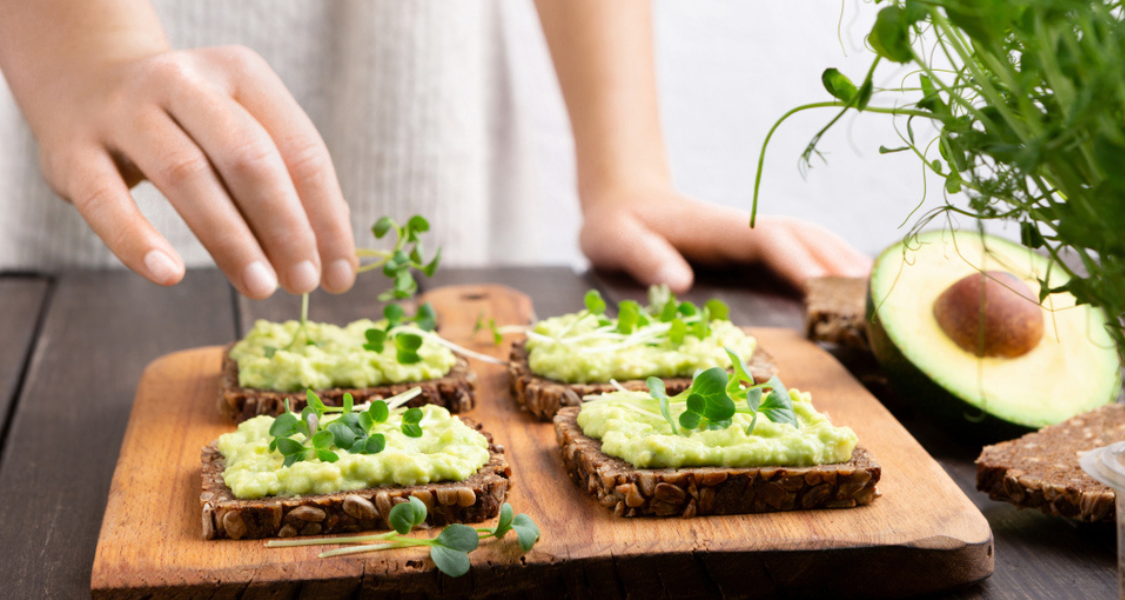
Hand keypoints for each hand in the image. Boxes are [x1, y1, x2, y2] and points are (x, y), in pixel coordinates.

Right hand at [32, 46, 355, 297]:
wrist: (84, 81)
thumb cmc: (187, 126)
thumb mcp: (240, 129)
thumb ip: (284, 182)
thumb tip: (330, 252)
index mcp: (240, 73)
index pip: (301, 149)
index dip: (327, 217)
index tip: (340, 275)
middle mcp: (183, 81)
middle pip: (249, 157)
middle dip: (286, 227)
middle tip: (304, 283)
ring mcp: (124, 110)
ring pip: (186, 175)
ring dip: (230, 240)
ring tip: (260, 287)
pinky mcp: (72, 150)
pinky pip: (106, 201)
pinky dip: (138, 241)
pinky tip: (170, 274)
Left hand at [579, 186, 872, 292]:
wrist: (623, 200)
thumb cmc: (617, 226)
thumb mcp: (615, 241)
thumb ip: (643, 257)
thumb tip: (679, 281)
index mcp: (720, 227)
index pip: (769, 240)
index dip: (798, 262)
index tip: (823, 289)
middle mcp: (747, 226)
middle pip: (806, 238)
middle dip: (840, 265)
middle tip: (875, 301)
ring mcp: (756, 234)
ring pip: (814, 241)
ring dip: (847, 263)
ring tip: (882, 296)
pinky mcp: (757, 246)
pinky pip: (805, 251)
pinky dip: (836, 264)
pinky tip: (858, 286)